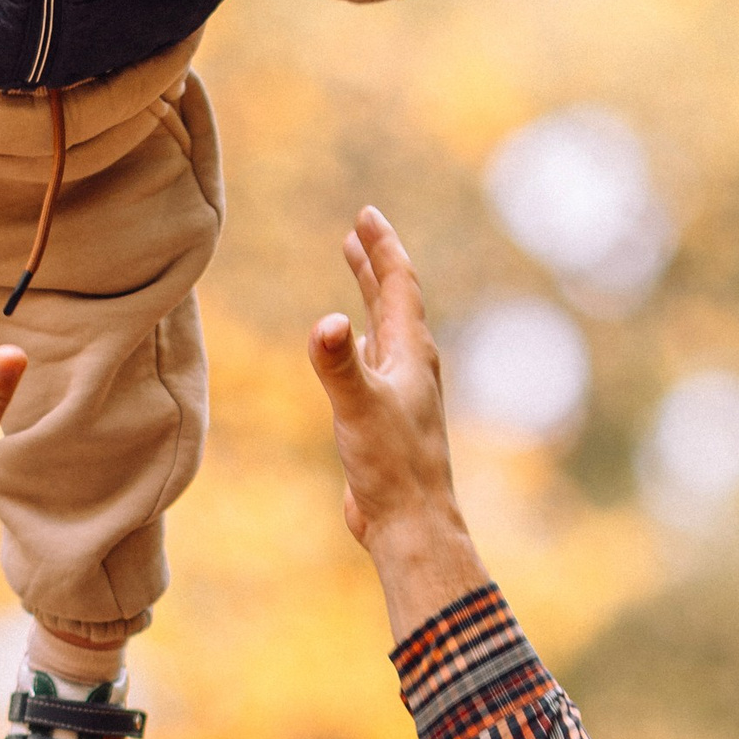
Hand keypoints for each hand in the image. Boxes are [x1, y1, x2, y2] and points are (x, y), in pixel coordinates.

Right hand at [307, 208, 487, 634]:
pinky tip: (356, 343)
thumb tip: (327, 321)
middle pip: (395, 299)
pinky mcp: (388, 417)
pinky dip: (363, 336)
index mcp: (411, 353)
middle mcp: (412, 366)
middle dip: (375, 262)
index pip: (398, 285)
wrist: (410, 524)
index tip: (366, 215)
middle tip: (357, 231)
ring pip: (387, 327)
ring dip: (371, 294)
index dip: (382, 248)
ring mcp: (402, 391)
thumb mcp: (358, 408)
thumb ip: (339, 364)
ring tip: (355, 268)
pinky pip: (377, 358)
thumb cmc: (391, 467)